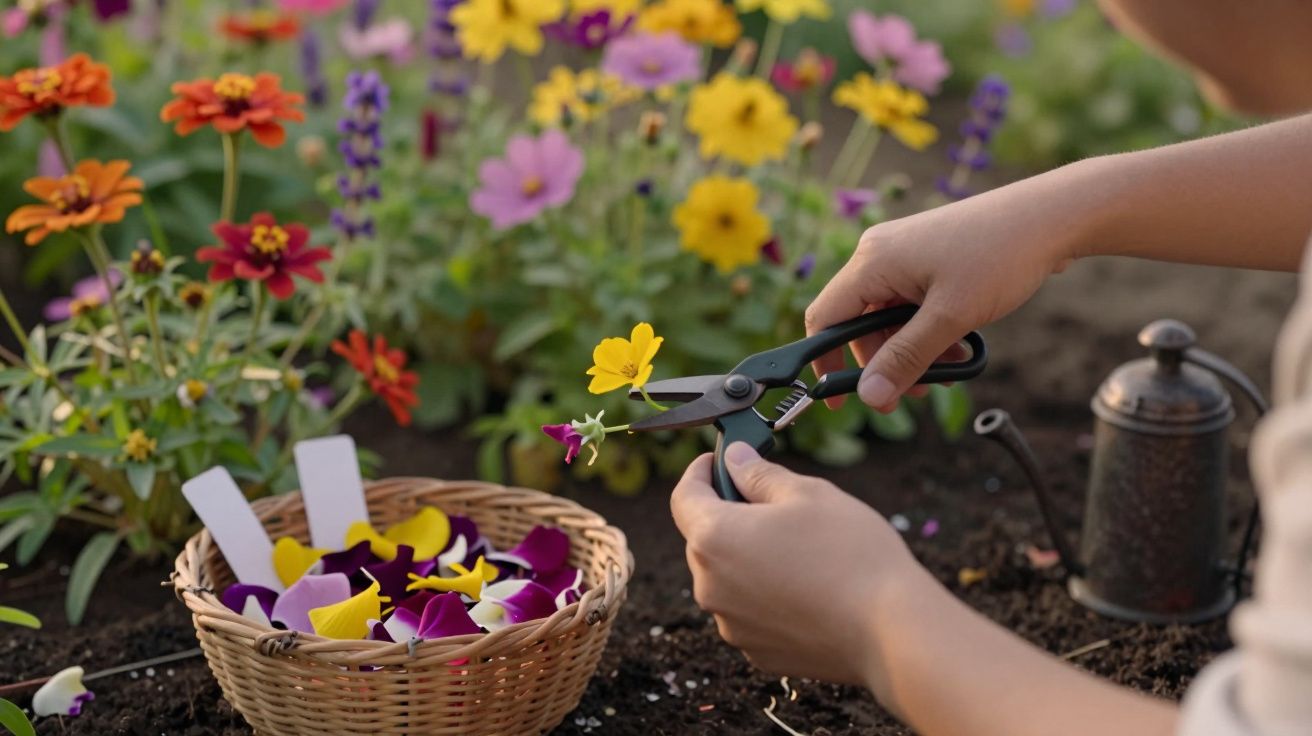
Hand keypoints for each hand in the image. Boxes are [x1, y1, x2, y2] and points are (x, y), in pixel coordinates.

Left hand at [670, 444, 932, 691]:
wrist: (892, 632)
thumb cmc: (851, 554)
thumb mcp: (808, 494)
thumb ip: (759, 473)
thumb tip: (734, 459)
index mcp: (714, 539)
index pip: (683, 497)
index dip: (699, 473)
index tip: (720, 461)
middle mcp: (710, 586)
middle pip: (703, 539)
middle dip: (729, 516)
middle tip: (774, 503)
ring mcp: (731, 625)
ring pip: (726, 577)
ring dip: (747, 558)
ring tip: (799, 549)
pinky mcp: (755, 652)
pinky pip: (748, 612)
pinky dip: (765, 595)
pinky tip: (806, 587)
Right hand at [806, 170, 1084, 411]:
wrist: (1050, 216)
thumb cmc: (1000, 256)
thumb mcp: (951, 317)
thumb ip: (906, 358)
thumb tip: (869, 397)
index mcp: (873, 261)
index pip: (825, 317)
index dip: (825, 361)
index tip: (840, 400)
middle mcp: (880, 254)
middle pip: (857, 322)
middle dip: (881, 361)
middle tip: (909, 395)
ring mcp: (904, 254)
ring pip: (888, 316)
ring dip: (910, 350)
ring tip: (945, 373)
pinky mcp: (927, 258)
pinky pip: (910, 304)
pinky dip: (926, 331)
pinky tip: (955, 349)